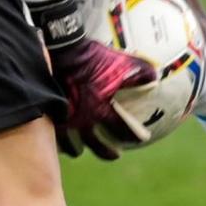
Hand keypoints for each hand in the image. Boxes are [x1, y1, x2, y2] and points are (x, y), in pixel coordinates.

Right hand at [47, 38, 154, 160]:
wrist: (62, 50)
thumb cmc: (92, 58)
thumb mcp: (120, 63)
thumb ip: (140, 73)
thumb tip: (155, 79)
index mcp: (102, 110)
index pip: (122, 131)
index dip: (132, 136)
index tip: (140, 139)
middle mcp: (84, 120)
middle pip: (97, 146)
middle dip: (107, 152)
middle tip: (115, 155)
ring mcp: (65, 119)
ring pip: (72, 145)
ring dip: (78, 149)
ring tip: (80, 149)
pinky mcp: (50, 114)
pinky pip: (54, 135)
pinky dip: (59, 140)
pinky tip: (61, 138)